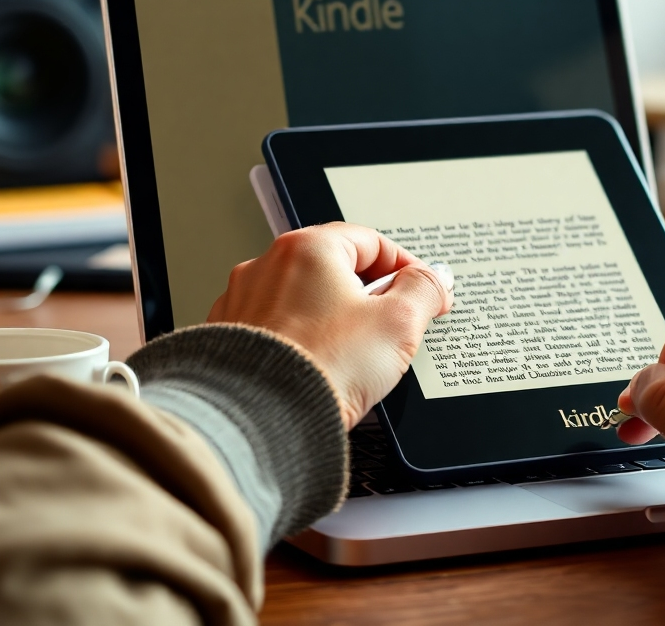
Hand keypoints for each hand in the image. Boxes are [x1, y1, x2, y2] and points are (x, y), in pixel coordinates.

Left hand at [208, 223, 451, 429]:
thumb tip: (435, 279)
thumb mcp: (398, 324)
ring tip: (354, 354)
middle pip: (337, 268)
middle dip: (370, 295)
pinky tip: (319, 365)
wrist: (262, 423)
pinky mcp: (229, 337)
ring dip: (334, 318)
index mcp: (308, 248)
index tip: (421, 293)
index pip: (372, 242)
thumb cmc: (323, 368)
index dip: (406, 268)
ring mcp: (243, 300)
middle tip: (392, 326)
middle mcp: (267, 265)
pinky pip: (278, 327)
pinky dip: (301, 339)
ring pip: (305, 298)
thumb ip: (424, 291)